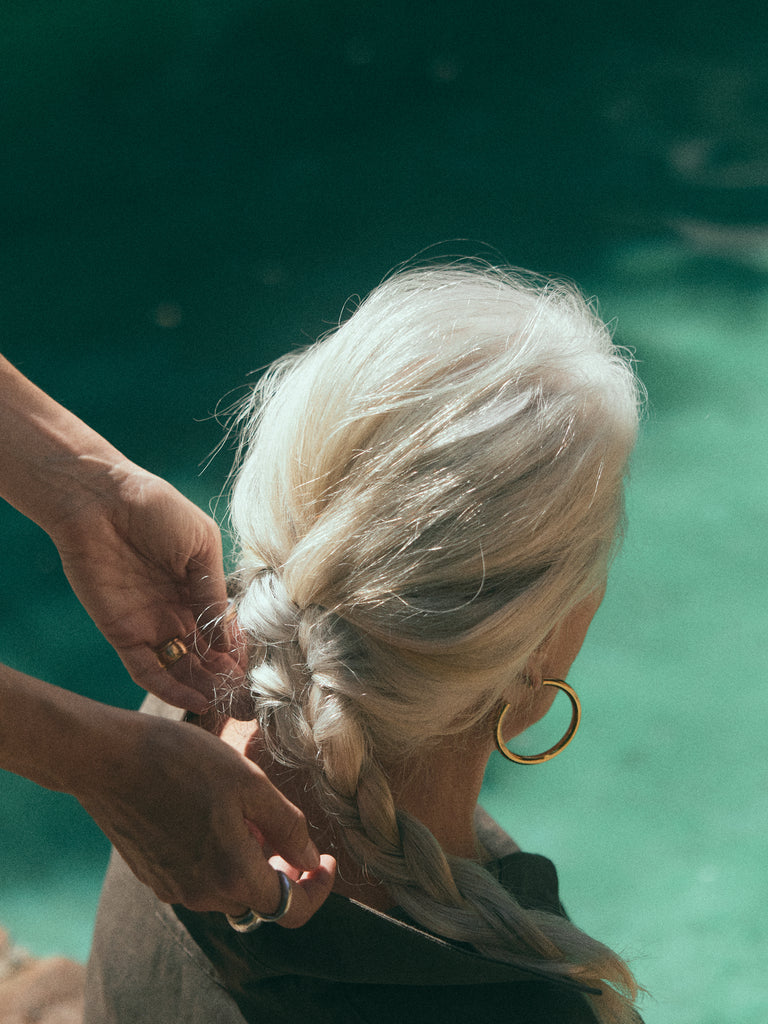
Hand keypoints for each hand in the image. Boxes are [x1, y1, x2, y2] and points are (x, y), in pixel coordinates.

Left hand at [50, 461, 237, 710]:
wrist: (101, 499)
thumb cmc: (156, 509)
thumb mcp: (201, 546)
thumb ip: (213, 594)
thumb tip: (229, 641)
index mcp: (198, 589)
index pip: (225, 632)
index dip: (240, 654)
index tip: (258, 676)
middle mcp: (176, 612)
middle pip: (205, 658)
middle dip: (225, 681)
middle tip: (247, 704)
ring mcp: (150, 625)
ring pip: (180, 670)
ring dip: (203, 689)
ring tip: (226, 707)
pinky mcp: (122, 633)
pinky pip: (146, 670)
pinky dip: (169, 688)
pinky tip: (195, 700)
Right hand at [75, 707, 335, 922]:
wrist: (107, 759)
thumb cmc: (181, 761)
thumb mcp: (249, 782)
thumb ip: (286, 826)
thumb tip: (310, 859)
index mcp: (233, 875)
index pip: (291, 908)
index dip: (317, 888)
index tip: (328, 860)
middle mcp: (202, 895)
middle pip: (260, 900)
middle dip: (283, 872)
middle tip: (291, 833)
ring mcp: (174, 888)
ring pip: (229, 889)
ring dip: (250, 864)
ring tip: (251, 817)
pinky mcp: (153, 875)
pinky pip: (200, 878)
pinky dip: (219, 859)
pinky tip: (215, 818)